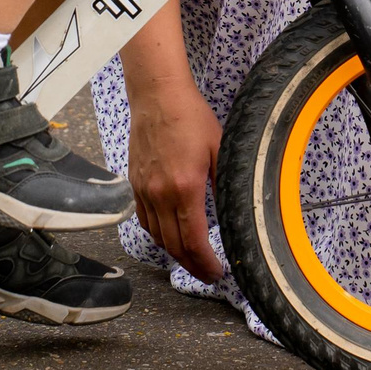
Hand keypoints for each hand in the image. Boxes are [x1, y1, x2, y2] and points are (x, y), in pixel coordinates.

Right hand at [126, 75, 226, 282]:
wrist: (158, 95)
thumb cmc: (192, 118)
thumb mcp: (221, 149)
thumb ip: (226, 183)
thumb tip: (235, 212)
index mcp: (185, 188)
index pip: (194, 241)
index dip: (206, 264)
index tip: (218, 272)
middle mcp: (161, 194)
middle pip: (174, 246)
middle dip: (192, 266)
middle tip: (207, 274)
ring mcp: (144, 190)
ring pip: (157, 237)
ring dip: (174, 254)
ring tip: (192, 260)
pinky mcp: (135, 183)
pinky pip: (145, 220)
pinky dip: (158, 235)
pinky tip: (170, 236)